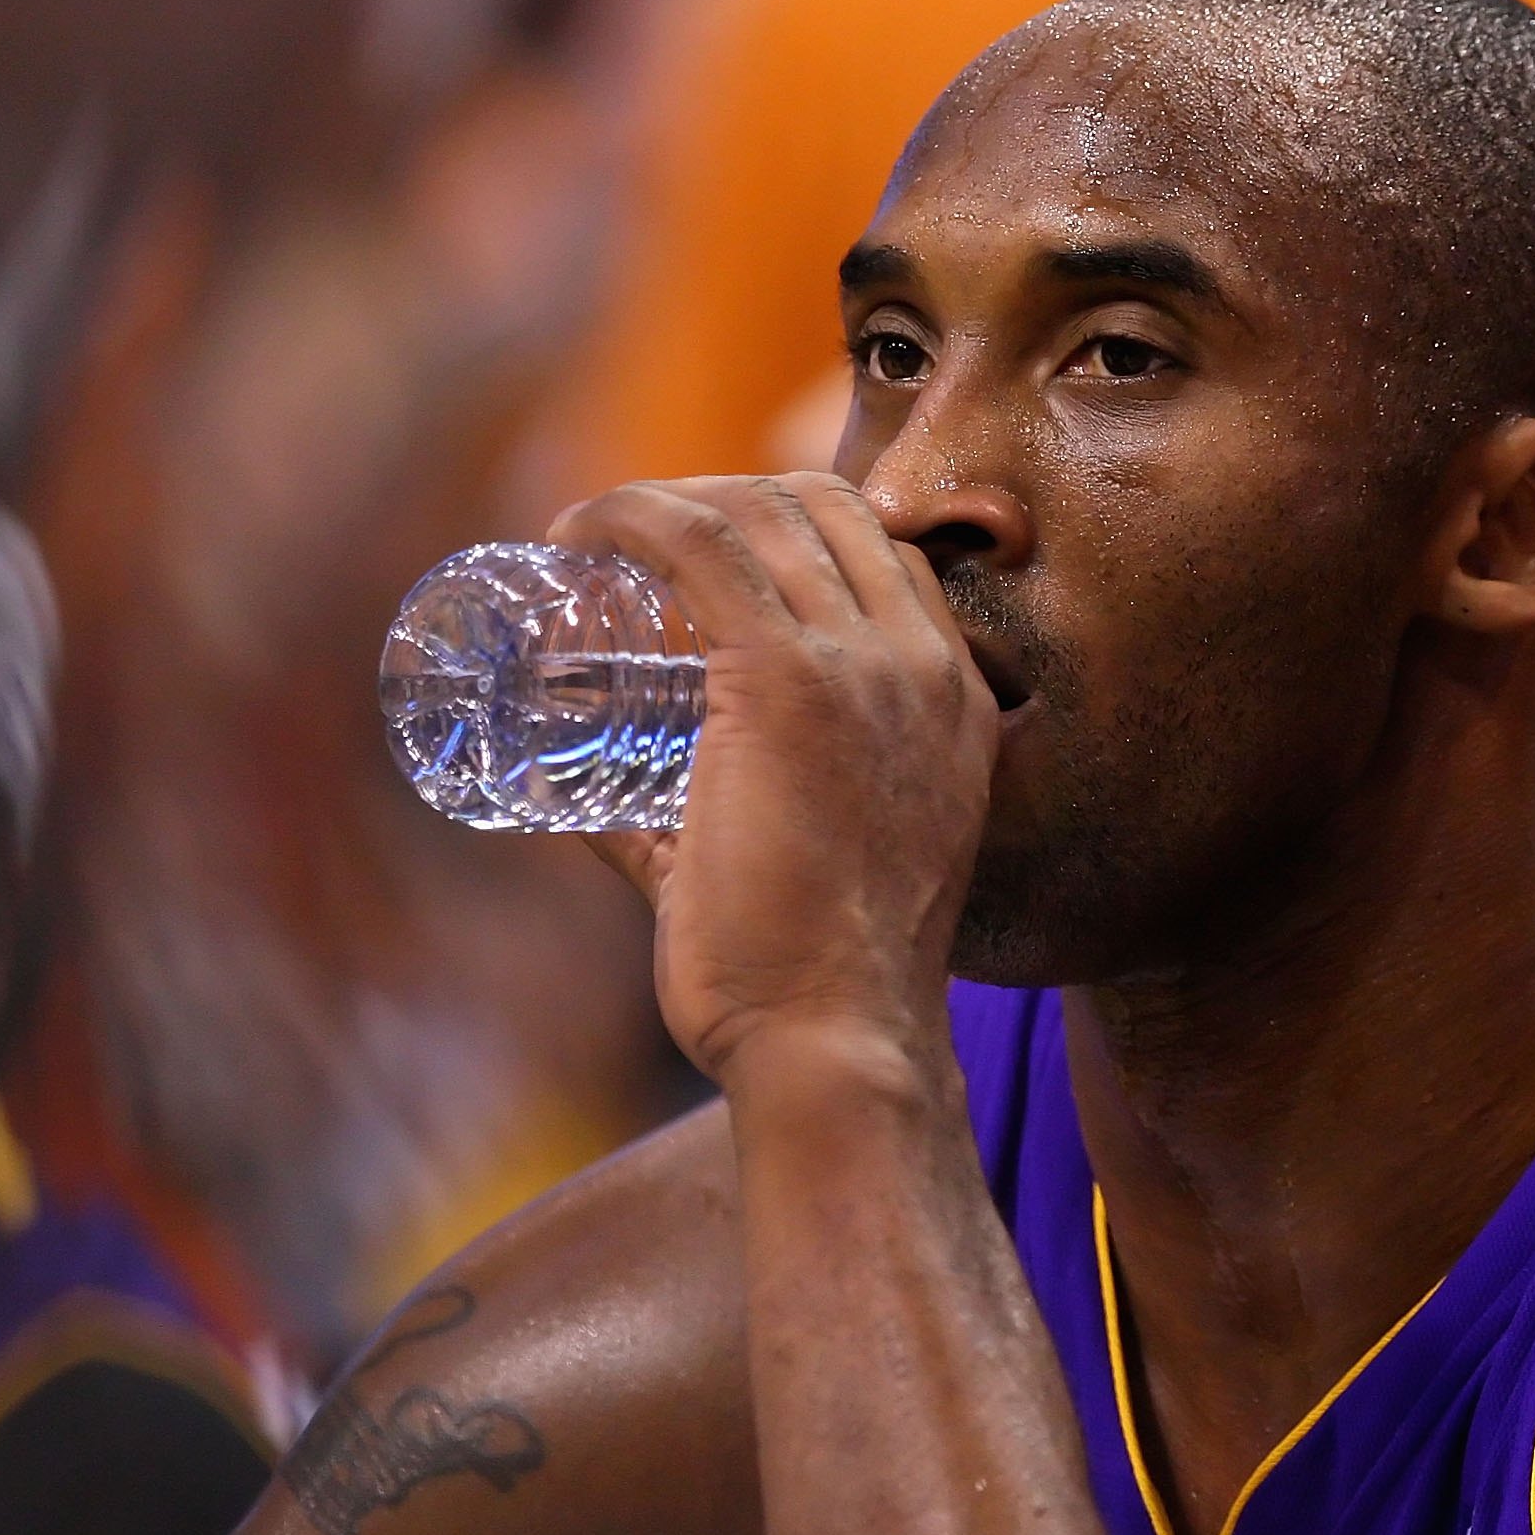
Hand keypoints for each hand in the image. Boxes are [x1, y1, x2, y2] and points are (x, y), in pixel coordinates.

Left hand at [544, 473, 997, 1080]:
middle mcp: (924, 662)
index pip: (878, 549)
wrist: (838, 1039)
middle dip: (719, 495)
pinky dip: (630, 517)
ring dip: (663, 500)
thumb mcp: (809, 868)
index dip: (780, 521)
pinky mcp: (784, 681)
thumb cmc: (807, 984)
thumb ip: (705, 825)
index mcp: (954, 699)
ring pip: (757, 512)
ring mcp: (862, 665)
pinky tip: (579, 529)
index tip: (690, 552)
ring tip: (591, 538)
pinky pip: (698, 545)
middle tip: (627, 547)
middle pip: (821, 506)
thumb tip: (588, 802)